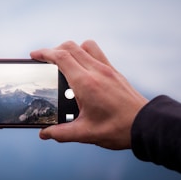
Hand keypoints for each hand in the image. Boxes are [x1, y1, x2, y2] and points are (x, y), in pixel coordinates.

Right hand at [30, 40, 147, 149]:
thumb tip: (44, 134)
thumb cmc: (117, 129)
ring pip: (85, 45)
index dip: (44, 53)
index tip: (34, 55)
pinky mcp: (114, 71)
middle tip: (45, 60)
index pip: (61, 57)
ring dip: (71, 49)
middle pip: (70, 46)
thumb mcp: (85, 133)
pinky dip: (85, 53)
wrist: (146, 125)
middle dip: (54, 49)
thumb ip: (61, 133)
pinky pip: (96, 52)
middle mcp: (96, 70)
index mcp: (85, 83)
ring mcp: (107, 68)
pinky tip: (82, 69)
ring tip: (64, 62)